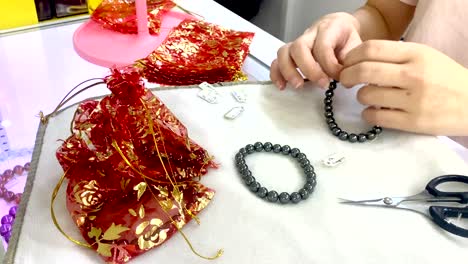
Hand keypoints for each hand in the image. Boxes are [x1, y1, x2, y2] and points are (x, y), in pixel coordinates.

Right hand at [270, 12, 361, 89]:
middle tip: (321, 84)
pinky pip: (277, 61)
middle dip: (309, 69)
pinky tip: (283, 86)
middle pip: (299, 47)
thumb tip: (345, 78)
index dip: (330, 65)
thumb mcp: (355, 47)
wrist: (340, 29)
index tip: (338, 77)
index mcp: (328, 28)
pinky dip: (277, 74)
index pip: (323, 46)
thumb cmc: (346, 40)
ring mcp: (297, 43)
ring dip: (289, 71)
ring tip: (298, 85)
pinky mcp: (290, 53)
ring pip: (284, 52)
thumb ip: (350, 62)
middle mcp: (309, 34)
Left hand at [340, 40, 467, 135]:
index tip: (347, 63)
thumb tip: (358, 60)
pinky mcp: (412, 122)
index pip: (371, 49)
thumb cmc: (445, 78)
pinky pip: (375, 117)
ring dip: (360, 96)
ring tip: (368, 96)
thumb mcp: (425, 56)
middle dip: (346, 76)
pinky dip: (368, 114)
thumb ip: (395, 56)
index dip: (351, 56)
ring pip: (366, 95)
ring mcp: (413, 100)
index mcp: (416, 54)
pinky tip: (374, 111)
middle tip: (344, 81)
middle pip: (363, 71)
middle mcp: (413, 75)